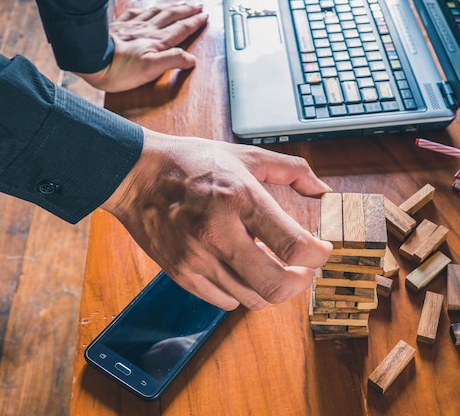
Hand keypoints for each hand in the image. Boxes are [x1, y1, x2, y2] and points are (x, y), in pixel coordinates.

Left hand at [77, 2, 207, 91]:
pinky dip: (144, 9)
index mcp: (157, 41)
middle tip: (197, 6)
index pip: (181, 28)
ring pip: (156, 11)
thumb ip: (173, 60)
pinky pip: (134, 13)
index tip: (204, 16)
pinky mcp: (118, 27)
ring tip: (179, 4)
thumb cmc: (119, 69)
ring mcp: (132, 27)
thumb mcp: (152, 69)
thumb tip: (191, 58)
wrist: (91, 61)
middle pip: (171, 16)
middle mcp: (147, 30)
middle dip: (186, 10)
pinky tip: (146, 9)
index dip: (194, 22)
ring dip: (170, 7)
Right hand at [101, 130, 333, 310]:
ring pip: (253, 298)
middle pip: (276, 284)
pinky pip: (224, 302)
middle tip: (303, 270)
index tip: (322, 251)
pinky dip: (243, 292)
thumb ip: (291, 170)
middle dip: (301, 282)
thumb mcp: (246, 155)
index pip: (294, 245)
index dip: (319, 255)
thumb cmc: (192, 163)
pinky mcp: (182, 273)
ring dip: (272, 288)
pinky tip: (242, 271)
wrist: (135, 175)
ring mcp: (198, 258)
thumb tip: (324, 190)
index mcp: (240, 198)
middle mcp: (219, 232)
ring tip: (273, 268)